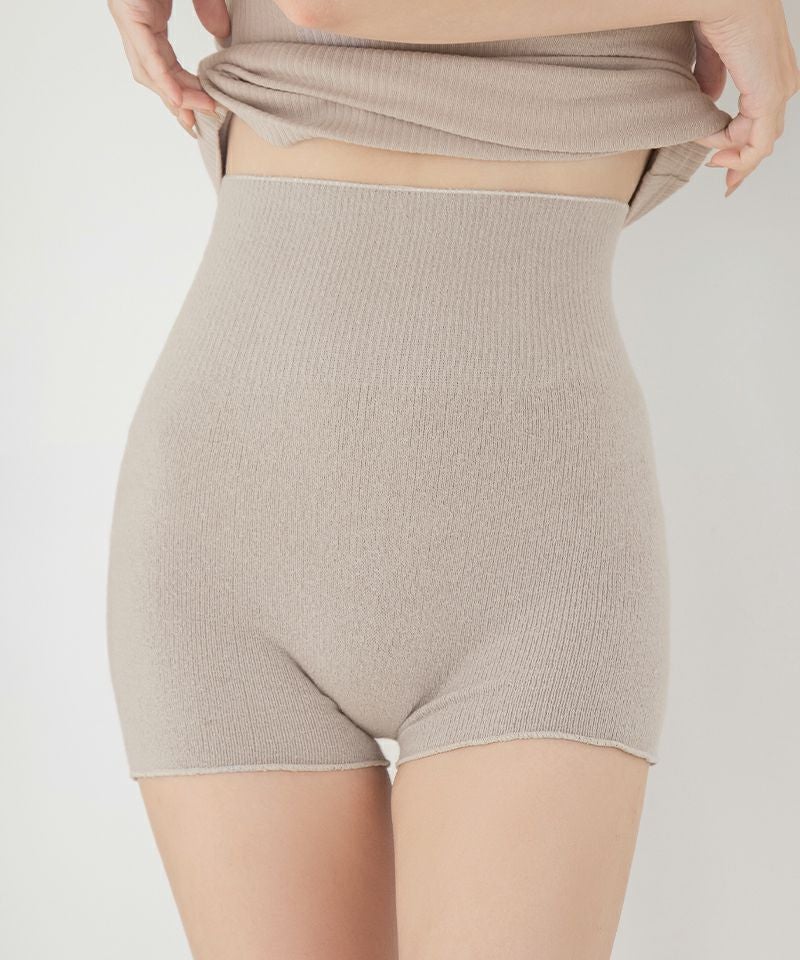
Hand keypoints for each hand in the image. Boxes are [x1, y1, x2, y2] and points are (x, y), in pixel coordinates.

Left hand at [108, 0, 230, 137]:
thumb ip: (209, 9)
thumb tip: (221, 34)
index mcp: (146, 16)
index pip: (162, 65)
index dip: (183, 91)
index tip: (202, 110)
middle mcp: (134, 21)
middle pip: (153, 75)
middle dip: (177, 103)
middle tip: (196, 125)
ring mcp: (129, 17)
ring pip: (148, 71)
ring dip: (174, 96)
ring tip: (197, 112)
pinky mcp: (129, 13)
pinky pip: (147, 55)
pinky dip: (163, 79)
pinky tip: (178, 98)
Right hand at [692, 0, 799, 195]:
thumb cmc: (713, 11)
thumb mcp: (711, 54)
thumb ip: (711, 80)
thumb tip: (707, 103)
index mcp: (771, 70)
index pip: (764, 118)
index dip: (742, 145)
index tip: (716, 159)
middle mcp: (782, 81)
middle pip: (767, 136)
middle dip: (745, 163)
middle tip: (727, 183)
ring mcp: (778, 89)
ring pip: (762, 143)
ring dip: (736, 159)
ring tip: (712, 161)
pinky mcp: (769, 96)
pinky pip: (756, 141)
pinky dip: (736, 153)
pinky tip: (714, 151)